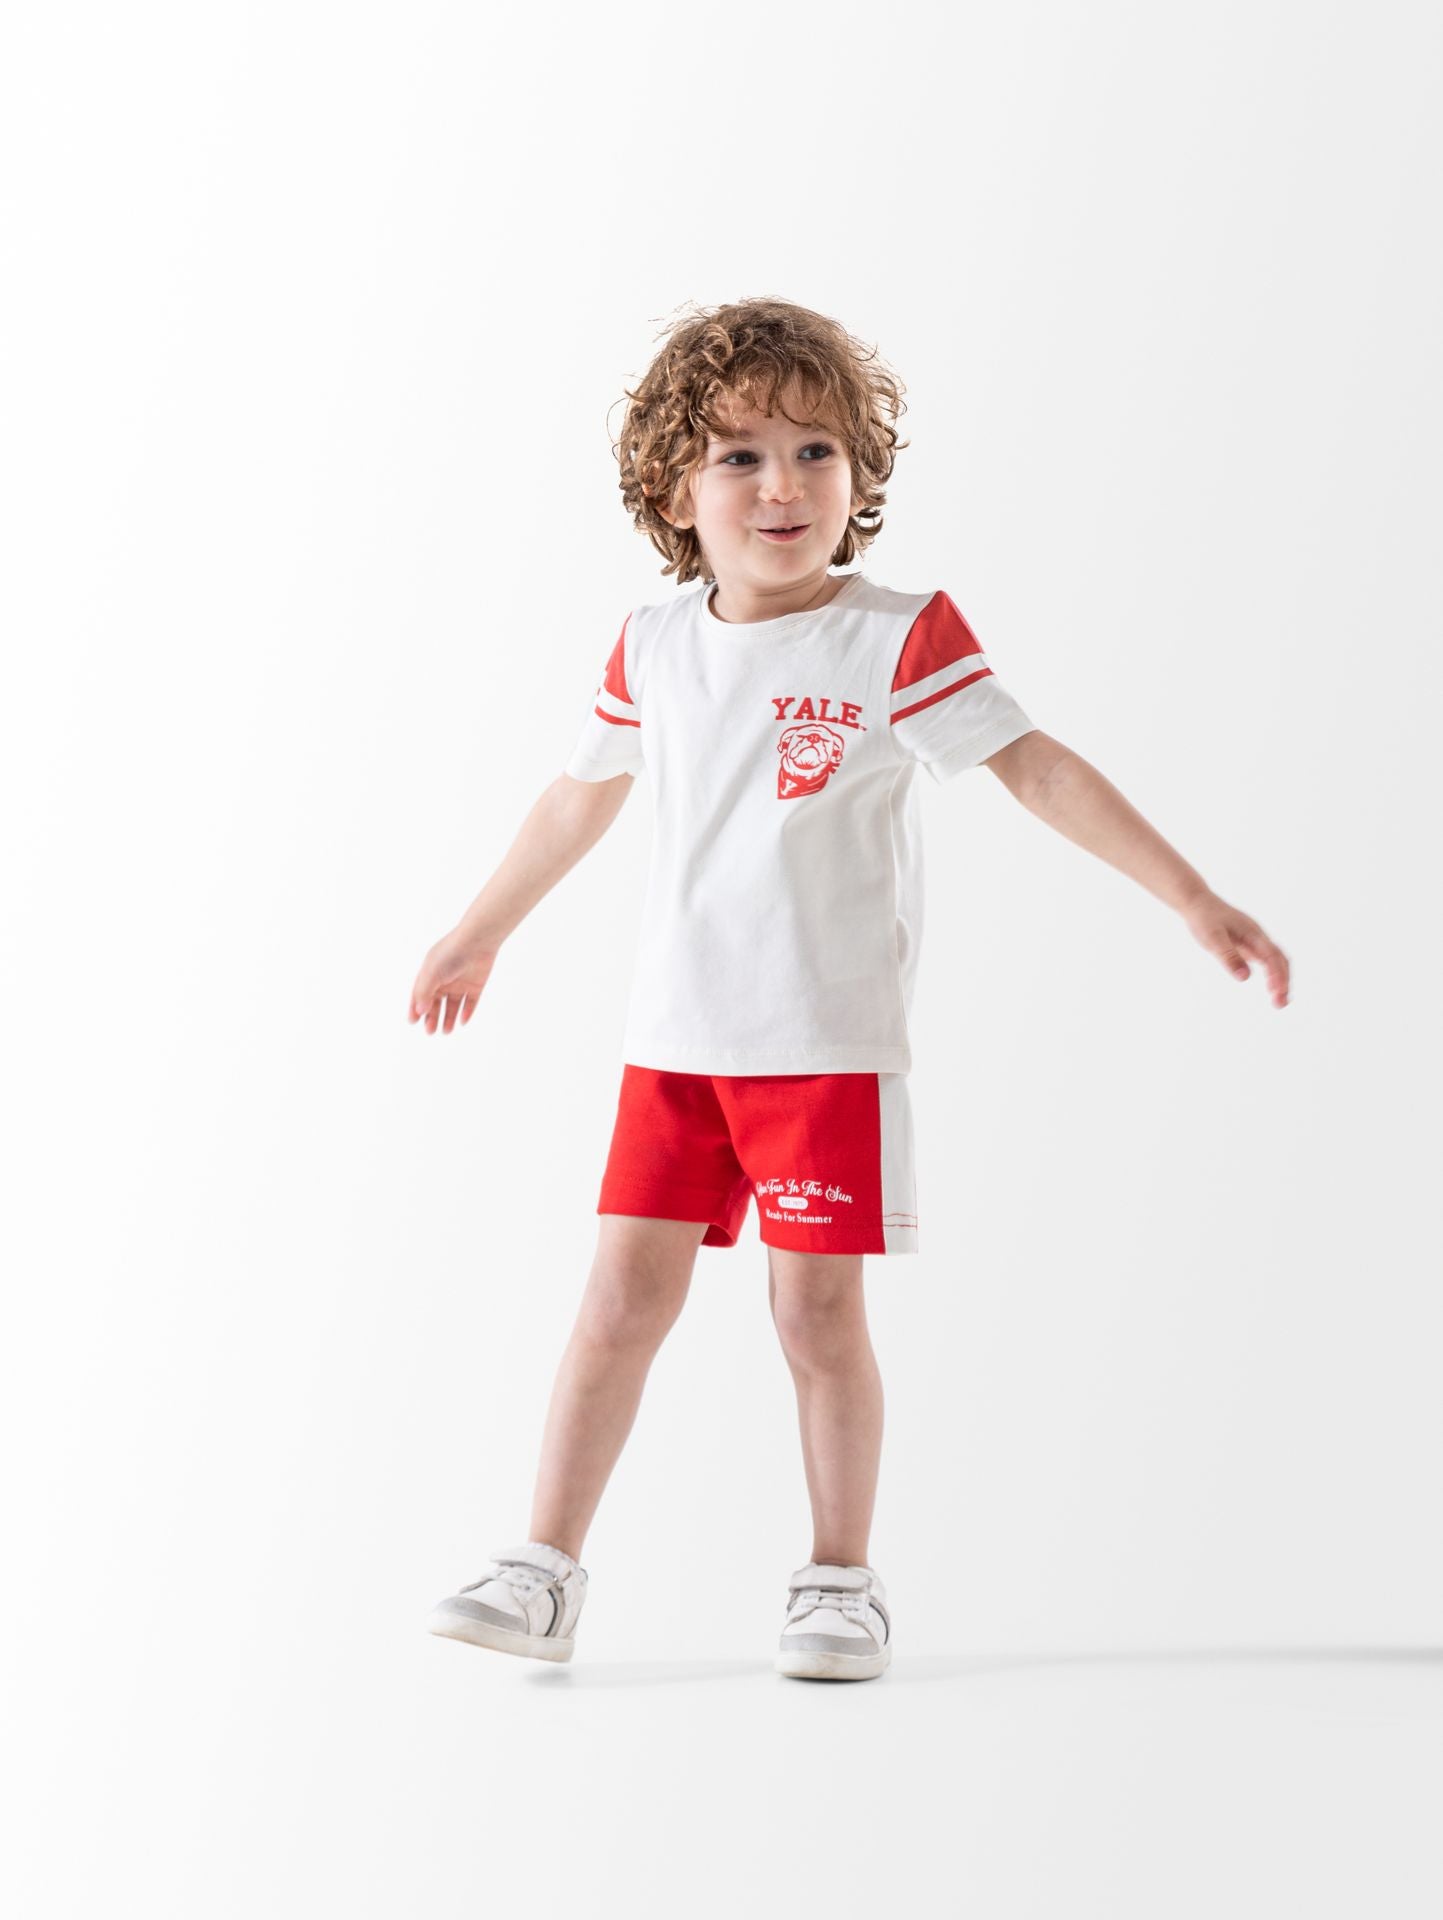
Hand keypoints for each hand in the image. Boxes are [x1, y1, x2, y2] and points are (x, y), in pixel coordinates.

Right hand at [408, 929, 499, 1033]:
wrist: (477, 941)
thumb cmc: (450, 954)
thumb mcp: (431, 973)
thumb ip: (424, 992)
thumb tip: (419, 1010)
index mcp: (430, 973)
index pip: (419, 994)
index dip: (415, 1008)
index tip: (412, 1022)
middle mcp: (444, 979)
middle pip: (435, 1003)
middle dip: (431, 1017)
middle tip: (429, 1031)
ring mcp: (460, 983)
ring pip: (452, 1005)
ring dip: (448, 1018)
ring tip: (445, 1031)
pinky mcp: (475, 985)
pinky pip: (470, 1002)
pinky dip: (466, 1012)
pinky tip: (461, 1022)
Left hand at [1181, 891, 1289, 1007]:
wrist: (1198, 903)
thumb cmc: (1204, 919)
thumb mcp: (1212, 938)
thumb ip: (1228, 956)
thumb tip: (1245, 978)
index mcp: (1253, 933)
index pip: (1272, 956)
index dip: (1276, 974)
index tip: (1276, 992)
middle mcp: (1258, 937)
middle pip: (1280, 959)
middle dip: (1283, 981)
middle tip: (1280, 1004)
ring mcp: (1255, 941)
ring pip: (1276, 961)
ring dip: (1281, 979)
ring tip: (1279, 1001)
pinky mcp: (1248, 945)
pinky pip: (1267, 960)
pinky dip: (1273, 974)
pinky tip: (1271, 988)